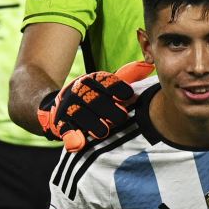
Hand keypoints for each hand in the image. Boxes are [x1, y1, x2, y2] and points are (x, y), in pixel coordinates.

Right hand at [38, 61, 152, 149]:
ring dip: (93, 123)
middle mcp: (80, 90)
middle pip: (95, 99)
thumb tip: (147, 66)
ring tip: (104, 132)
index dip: (118, 88)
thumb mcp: (109, 82)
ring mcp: (69, 106)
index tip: (128, 96)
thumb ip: (129, 75)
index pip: (107, 81)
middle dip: (108, 109)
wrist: (63, 103)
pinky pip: (66, 128)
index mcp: (93, 80)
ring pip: (80, 114)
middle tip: (121, 117)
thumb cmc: (96, 94)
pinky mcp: (61, 121)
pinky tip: (80, 143)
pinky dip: (72, 136)